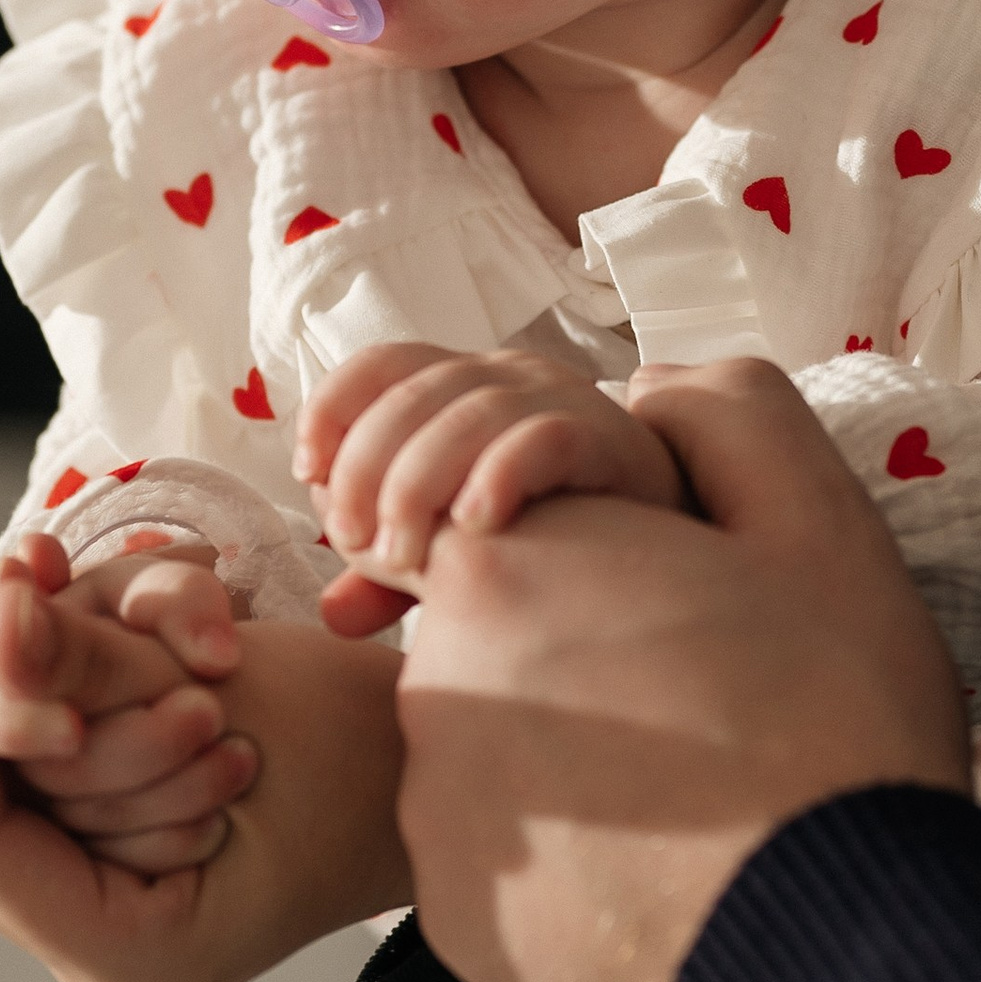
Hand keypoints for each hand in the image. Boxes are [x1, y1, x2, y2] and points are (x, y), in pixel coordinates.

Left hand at [0, 580, 409, 981]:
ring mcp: (106, 918)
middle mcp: (104, 959)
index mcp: (135, 958)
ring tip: (143, 633)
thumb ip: (89, 662)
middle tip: (45, 587)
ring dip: (53, 682)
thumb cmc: (371, 744)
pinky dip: (65, 684)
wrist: (448, 765)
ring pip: (3, 776)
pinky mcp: (112, 866)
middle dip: (10, 689)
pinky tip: (84, 609)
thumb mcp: (229, 689)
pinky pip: (42, 767)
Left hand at [295, 340, 687, 636]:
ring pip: (467, 412)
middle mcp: (506, 376)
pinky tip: (476, 527)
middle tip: (351, 541)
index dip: (333, 408)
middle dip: (366, 467)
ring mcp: (559, 399)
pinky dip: (500, 475)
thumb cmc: (555, 536)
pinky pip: (543, 437)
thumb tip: (334, 617)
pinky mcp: (608, 438)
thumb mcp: (461, 553)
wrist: (672, 539)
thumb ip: (396, 577)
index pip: (381, 363)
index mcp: (461, 384)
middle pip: (411, 393)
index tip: (308, 475)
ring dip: (418, 482)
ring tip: (401, 555)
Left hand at [395, 360, 968, 981]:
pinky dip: (570, 863)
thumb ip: (721, 413)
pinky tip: (663, 874)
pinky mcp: (456, 924)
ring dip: (579, 761)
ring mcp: (436, 813)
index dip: (612, 557)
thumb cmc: (836, 726)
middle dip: (589, 655)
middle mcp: (435, 681)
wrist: (848, 953)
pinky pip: (505, 866)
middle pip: (506, 637)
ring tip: (699, 797)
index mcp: (503, 562)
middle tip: (709, 703)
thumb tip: (649, 389)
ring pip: (504, 755)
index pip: (512, 517)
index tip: (684, 607)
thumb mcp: (815, 521)